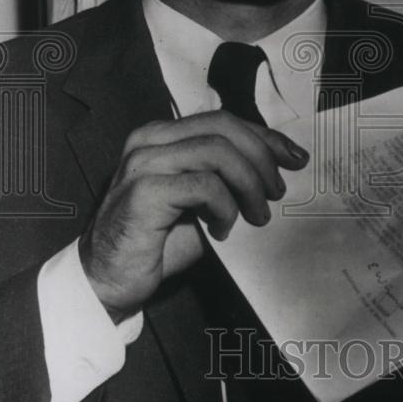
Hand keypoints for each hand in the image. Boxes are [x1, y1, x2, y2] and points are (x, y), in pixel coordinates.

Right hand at [78, 111, 308, 321]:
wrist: (108, 280)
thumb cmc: (157, 243)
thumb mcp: (201, 202)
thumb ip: (227, 178)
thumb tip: (275, 168)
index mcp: (162, 136)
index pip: (224, 121)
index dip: (264, 137)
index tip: (294, 158)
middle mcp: (149, 141)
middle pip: (223, 127)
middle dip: (262, 157)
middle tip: (276, 192)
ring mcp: (143, 163)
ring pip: (217, 151)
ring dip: (248, 183)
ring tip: (256, 215)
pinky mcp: (143, 192)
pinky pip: (203, 185)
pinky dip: (224, 206)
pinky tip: (222, 228)